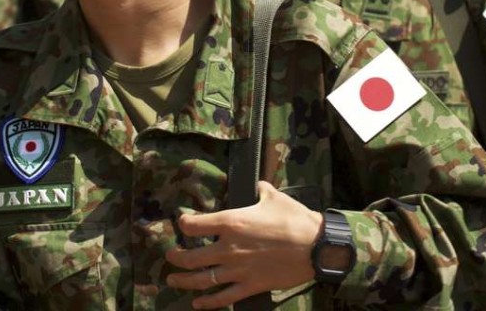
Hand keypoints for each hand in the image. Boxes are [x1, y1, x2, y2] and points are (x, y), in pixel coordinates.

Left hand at [165, 182, 322, 309]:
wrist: (316, 247)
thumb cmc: (294, 219)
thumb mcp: (274, 197)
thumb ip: (260, 191)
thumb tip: (258, 186)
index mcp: (231, 222)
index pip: (194, 225)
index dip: (184, 223)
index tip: (182, 223)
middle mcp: (229, 248)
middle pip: (192, 257)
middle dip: (176, 257)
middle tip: (169, 257)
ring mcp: (238, 270)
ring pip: (202, 280)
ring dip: (184, 281)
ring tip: (173, 280)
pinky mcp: (251, 286)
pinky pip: (224, 298)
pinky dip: (208, 302)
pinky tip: (198, 304)